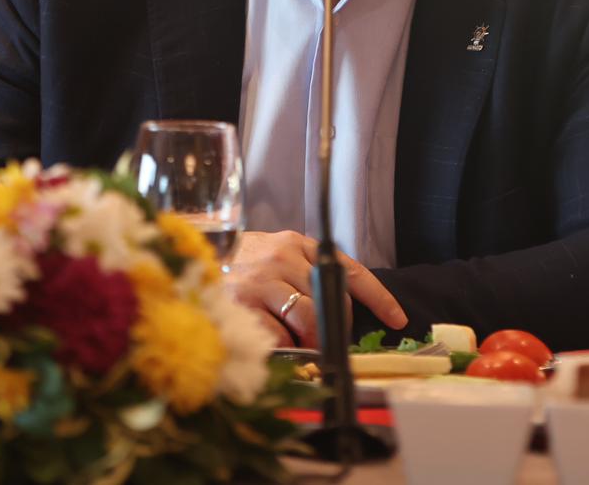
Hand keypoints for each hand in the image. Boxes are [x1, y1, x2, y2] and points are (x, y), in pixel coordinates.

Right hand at [224, 230, 406, 347]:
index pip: (349, 269)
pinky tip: (275, 342)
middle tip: (326, 340)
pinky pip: (277, 335)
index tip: (397, 319)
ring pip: (308, 319)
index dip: (378, 297)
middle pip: (331, 300)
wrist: (191, 260)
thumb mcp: (278, 259)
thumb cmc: (241, 267)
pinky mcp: (243, 301)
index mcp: (298, 243)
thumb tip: (339, 317)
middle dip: (335, 327)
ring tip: (299, 344)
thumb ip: (306, 276)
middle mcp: (283, 255)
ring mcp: (262, 278)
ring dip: (309, 339)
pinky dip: (282, 345)